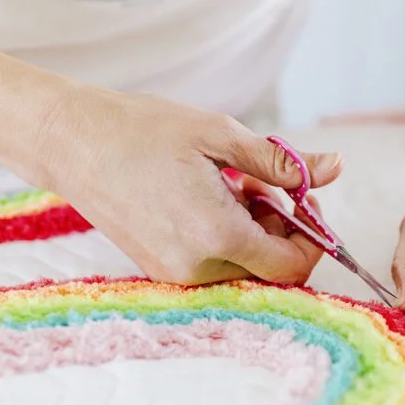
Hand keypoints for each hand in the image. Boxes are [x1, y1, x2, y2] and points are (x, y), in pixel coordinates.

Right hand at [36, 86, 341, 284]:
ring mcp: (175, 274)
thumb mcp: (222, 137)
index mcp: (218, 236)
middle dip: (283, 232)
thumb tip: (334, 168)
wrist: (70, 140)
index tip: (305, 203)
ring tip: (234, 187)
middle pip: (269, 271)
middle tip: (268, 186)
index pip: (291, 267)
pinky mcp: (160, 270)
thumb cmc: (143, 130)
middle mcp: (197, 268)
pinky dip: (228, 239)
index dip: (311, 240)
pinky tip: (211, 201)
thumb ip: (284, 163)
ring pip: (243, 269)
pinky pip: (214, 266)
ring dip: (255, 233)